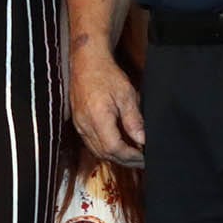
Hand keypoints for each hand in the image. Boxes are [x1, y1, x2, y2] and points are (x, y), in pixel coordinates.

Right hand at [69, 49, 145, 167]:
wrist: (87, 63)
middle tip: (141, 160)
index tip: (144, 157)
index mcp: (98, 118)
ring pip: (96, 150)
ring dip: (114, 156)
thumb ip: (134, 120)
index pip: (114, 148)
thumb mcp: (126, 95)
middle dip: (124, 160)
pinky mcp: (78, 122)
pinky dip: (104, 148)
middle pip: (104, 153)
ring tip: (131, 155)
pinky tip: (116, 145)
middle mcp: (85, 125)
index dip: (130, 156)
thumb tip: (142, 140)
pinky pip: (90, 143)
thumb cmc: (106, 74)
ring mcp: (79, 125)